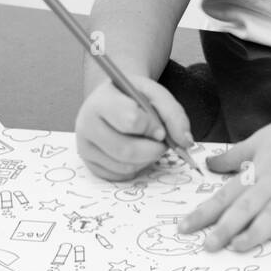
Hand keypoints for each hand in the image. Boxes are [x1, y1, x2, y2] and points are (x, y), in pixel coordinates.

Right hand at [75, 76, 191, 180]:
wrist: (113, 99)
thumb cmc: (134, 96)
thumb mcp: (155, 94)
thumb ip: (174, 114)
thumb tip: (185, 142)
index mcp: (102, 100)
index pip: (130, 120)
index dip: (152, 127)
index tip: (160, 129)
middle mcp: (86, 124)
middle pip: (125, 150)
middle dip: (152, 150)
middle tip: (162, 144)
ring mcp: (85, 146)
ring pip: (123, 165)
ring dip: (146, 160)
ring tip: (148, 144)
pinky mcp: (89, 164)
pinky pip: (118, 175)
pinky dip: (135, 168)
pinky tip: (136, 153)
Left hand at [178, 108, 270, 252]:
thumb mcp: (260, 139)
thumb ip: (234, 155)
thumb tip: (208, 164)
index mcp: (259, 167)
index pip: (228, 193)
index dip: (206, 211)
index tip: (184, 227)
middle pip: (248, 204)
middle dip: (226, 226)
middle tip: (207, 246)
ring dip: (257, 229)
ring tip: (238, 246)